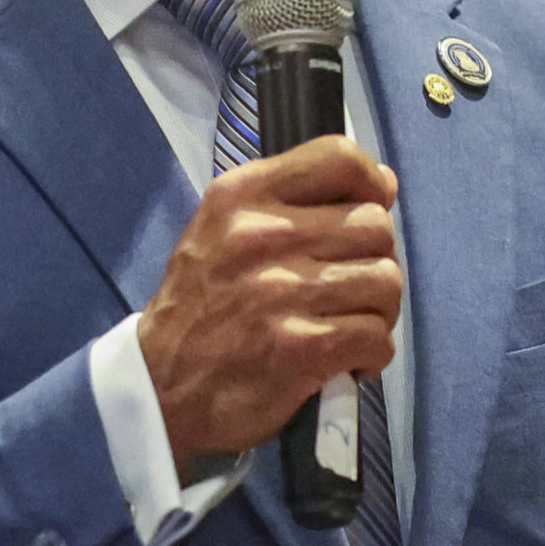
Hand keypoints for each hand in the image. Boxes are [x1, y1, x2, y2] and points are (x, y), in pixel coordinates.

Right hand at [138, 135, 401, 466]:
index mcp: (240, 196)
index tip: (369, 208)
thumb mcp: (222, 229)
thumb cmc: (199, 307)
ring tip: (348, 323)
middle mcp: (262, 236)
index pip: (339, 158)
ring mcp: (282, 292)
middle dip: (374, 258)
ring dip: (378, 309)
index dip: (371, 183)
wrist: (159, 387)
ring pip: (385, 282)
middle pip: (374, 226)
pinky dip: (370, 354)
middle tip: (349, 286)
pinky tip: (345, 359)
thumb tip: (383, 185)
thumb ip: (293, 200)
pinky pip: (377, 337)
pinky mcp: (302, 348)